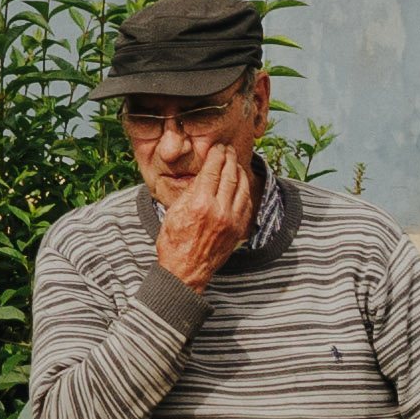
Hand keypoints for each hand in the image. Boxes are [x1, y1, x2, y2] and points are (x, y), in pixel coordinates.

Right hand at [137, 129, 260, 282]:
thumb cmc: (173, 242)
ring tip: (235, 161)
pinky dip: (245, 189)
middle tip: (228, 149)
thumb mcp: (173, 213)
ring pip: (242, 188)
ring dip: (239, 171)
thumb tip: (202, 176)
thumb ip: (190, 193)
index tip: (217, 147)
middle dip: (229, 158)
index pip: (212, 171)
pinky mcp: (239, 230)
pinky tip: (241, 183)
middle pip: (229, 175)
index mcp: (200, 204)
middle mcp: (219, 210)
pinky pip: (247, 203)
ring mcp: (232, 221)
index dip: (216, 155)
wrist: (185, 271)